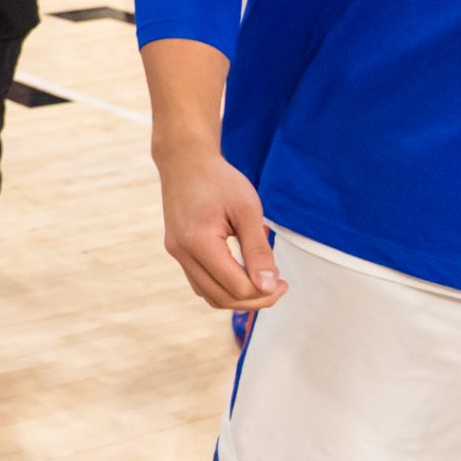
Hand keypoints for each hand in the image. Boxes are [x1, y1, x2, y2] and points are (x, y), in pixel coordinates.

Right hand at [155, 143, 284, 310]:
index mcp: (198, 242)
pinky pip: (201, 284)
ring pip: (210, 296)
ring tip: (263, 284)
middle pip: (223, 298)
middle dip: (255, 299)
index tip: (284, 279)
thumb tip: (269, 287)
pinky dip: (224, 289)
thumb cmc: (219, 180)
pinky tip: (243, 275)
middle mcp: (182, 252)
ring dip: (239, 298)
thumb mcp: (247, 210)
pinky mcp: (178, 251)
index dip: (265, 290)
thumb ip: (258, 250)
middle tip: (279, 286)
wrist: (185, 161)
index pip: (236, 286)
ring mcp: (176, 253)